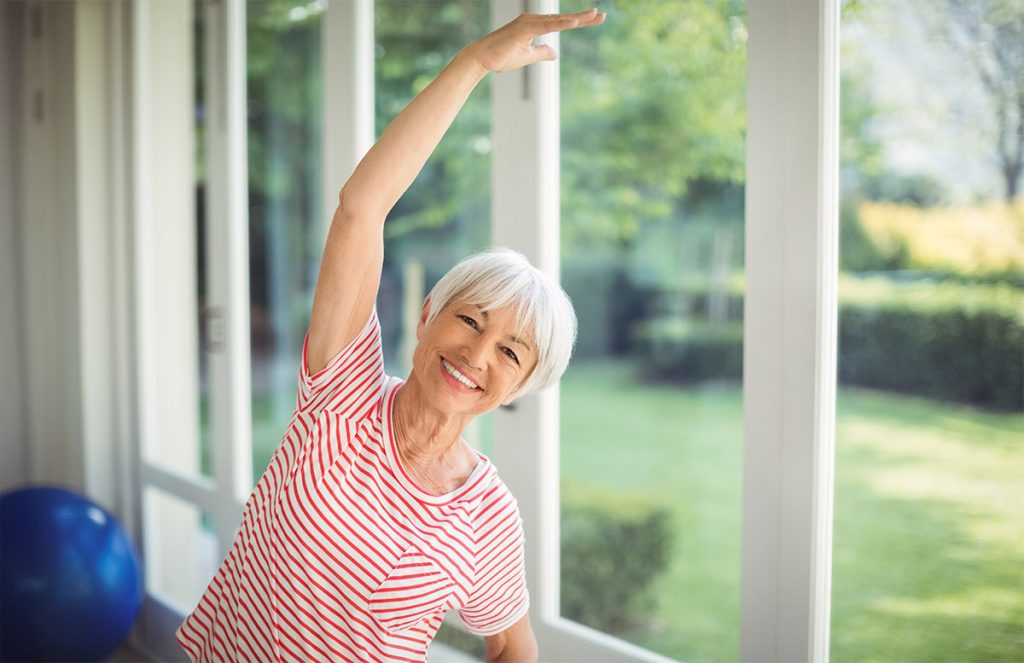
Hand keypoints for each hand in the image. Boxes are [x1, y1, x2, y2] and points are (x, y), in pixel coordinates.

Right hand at [462, 8, 605, 73]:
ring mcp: (528, 23)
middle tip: (601, 15)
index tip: (595, 19)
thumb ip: (541, 53)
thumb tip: (554, 53)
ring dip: (575, 18)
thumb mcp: (527, 57)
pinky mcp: (524, 29)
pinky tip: (574, 22)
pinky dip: (561, 23)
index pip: (561, 23)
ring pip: (557, 20)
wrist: (482, 59)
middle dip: (582, 17)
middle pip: (562, 18)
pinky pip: (546, 25)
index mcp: (534, 26)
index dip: (578, 21)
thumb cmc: (501, 57)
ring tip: (593, 16)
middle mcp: (533, 21)